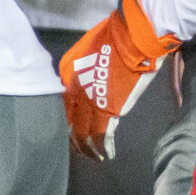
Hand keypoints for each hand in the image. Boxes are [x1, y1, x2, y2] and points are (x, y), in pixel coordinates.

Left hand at [59, 0, 177, 159]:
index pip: (63, 104)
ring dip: (88, 149)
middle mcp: (73, 91)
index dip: (69, 118)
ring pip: (83, 133)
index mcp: (67, 75)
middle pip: (69, 122)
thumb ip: (88, 67)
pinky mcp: (109, 110)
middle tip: (81, 150)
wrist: (132, 37)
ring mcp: (90, 102)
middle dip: (75, 139)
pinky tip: (107, 155)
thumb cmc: (116, 37)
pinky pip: (101, 134)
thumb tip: (93, 77)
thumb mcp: (91, 50)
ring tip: (95, 158)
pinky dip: (103, 147)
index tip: (74, 127)